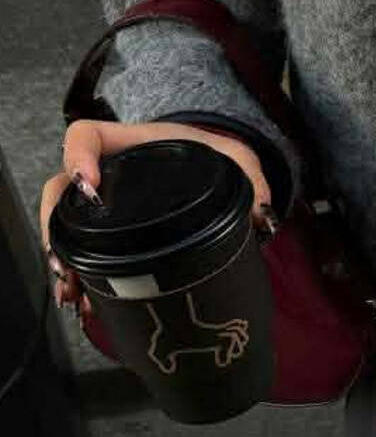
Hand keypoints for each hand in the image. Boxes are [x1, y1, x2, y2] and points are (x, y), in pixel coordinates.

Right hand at [39, 119, 273, 316]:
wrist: (214, 171)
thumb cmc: (216, 157)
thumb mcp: (236, 160)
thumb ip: (252, 179)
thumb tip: (260, 216)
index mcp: (131, 143)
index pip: (86, 135)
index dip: (77, 155)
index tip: (88, 185)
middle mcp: (109, 171)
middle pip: (61, 190)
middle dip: (55, 227)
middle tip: (66, 261)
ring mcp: (105, 204)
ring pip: (66, 226)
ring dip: (63, 260)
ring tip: (72, 292)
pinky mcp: (111, 231)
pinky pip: (84, 249)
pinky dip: (82, 276)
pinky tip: (86, 302)